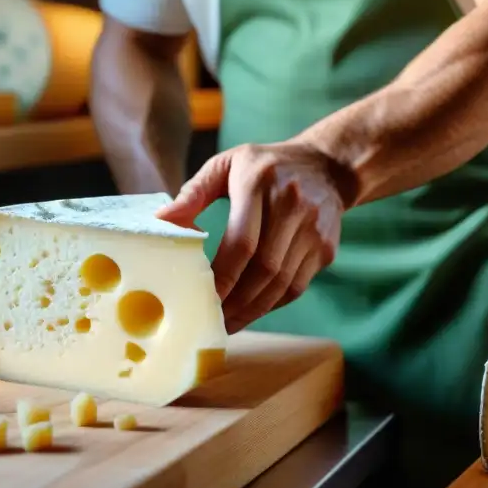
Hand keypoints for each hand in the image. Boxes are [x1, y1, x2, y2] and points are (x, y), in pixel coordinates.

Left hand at [156, 141, 348, 332]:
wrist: (326, 166)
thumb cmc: (264, 167)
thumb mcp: (226, 165)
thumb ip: (193, 193)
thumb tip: (161, 221)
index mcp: (259, 183)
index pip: (242, 242)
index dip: (222, 277)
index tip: (201, 298)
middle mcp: (291, 206)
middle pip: (264, 269)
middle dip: (236, 302)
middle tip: (213, 320)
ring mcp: (313, 229)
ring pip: (282, 283)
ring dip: (254, 309)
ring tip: (230, 323)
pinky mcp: (326, 248)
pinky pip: (297, 286)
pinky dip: (273, 304)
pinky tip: (253, 309)